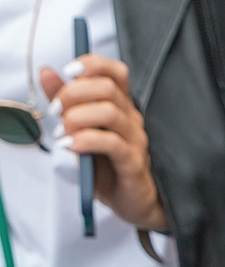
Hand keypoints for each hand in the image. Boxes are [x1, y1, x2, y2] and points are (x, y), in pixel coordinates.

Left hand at [41, 58, 165, 233]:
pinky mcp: (134, 162)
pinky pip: (111, 143)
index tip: (68, 72)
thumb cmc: (107, 165)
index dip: (92, 64)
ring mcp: (136, 140)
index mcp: (121, 106)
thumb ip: (65, 100)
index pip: (115, 71)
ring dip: (76, 118)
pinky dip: (85, 140)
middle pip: (106, 88)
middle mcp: (132, 119)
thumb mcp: (79, 129)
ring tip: (63, 133)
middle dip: (72, 94)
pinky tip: (71, 146)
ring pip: (108, 112)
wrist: (130, 202)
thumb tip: (47, 71)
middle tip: (55, 111)